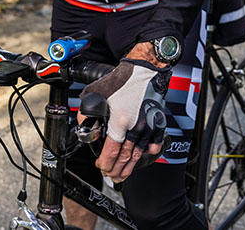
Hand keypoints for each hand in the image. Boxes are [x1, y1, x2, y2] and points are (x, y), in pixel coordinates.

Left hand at [78, 48, 170, 181]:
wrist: (144, 69)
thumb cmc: (122, 80)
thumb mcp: (95, 94)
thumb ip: (86, 113)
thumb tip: (85, 128)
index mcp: (120, 121)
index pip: (111, 151)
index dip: (105, 163)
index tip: (101, 166)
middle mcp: (136, 127)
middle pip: (125, 157)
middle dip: (116, 170)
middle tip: (111, 175)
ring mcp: (149, 126)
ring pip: (138, 154)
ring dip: (130, 166)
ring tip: (123, 173)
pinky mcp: (158, 123)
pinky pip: (154, 143)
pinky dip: (148, 152)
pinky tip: (143, 156)